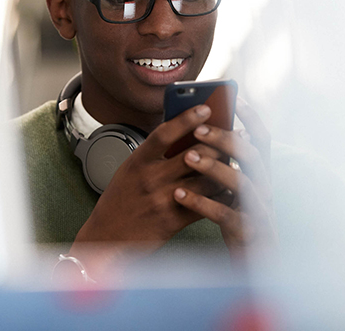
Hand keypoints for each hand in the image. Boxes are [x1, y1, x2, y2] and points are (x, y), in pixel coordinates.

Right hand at [68, 104, 228, 278]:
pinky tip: (229, 189)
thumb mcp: (128, 170)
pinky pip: (204, 205)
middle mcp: (150, 178)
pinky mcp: (173, 221)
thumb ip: (152, 155)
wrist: (107, 237)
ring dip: (224, 168)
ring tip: (238, 159)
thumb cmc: (119, 201)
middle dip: (218, 142)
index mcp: (137, 162)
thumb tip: (181, 135)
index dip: (187, 118)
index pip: (164, 133)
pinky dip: (219, 196)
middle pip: (193, 153)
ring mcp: (163, 200)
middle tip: (234, 133)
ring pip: (205, 179)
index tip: (205, 107)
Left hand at [173, 98, 277, 260]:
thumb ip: (222, 164)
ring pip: (242, 183)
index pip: (261, 139)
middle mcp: (264, 188)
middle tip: (198, 129)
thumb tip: (196, 132)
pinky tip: (180, 195)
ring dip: (214, 167)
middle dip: (225, 139)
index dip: (251, 118)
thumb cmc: (236, 220)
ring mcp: (259, 211)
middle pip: (252, 155)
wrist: (250, 265)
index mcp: (259, 174)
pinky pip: (226, 215)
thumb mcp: (232, 189)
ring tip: (188, 157)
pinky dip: (203, 203)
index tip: (235, 98)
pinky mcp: (247, 232)